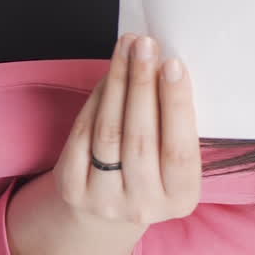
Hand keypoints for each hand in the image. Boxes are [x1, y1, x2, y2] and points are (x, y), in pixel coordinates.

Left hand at [52, 34, 201, 226]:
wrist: (110, 210)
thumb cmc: (155, 172)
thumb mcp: (175, 163)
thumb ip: (175, 126)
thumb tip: (164, 66)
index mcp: (181, 199)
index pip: (179, 150)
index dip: (175, 105)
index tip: (173, 65)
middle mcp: (143, 206)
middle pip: (140, 138)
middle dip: (142, 84)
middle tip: (146, 45)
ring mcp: (104, 201)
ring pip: (109, 132)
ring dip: (119, 82)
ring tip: (128, 48)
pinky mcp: (73, 190)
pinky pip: (83, 134)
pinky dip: (97, 99)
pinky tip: (111, 74)